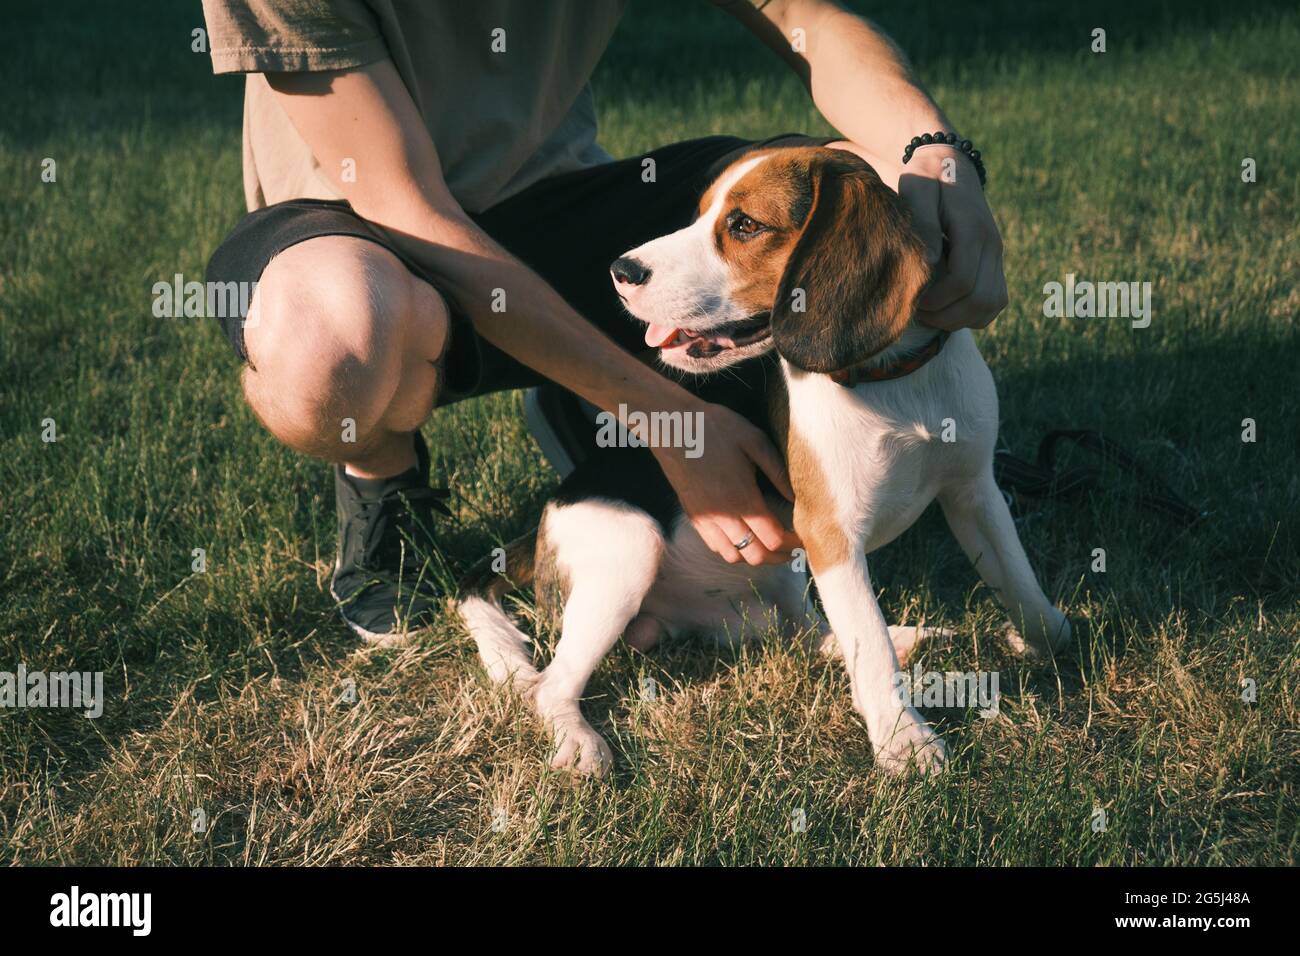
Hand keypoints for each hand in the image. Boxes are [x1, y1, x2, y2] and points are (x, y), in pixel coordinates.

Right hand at [652, 402, 800, 565]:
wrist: (673, 426)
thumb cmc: (717, 428)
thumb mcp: (755, 442)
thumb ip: (779, 473)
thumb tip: (799, 498)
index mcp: (742, 499)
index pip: (774, 539)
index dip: (793, 543)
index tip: (805, 538)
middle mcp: (723, 517)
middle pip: (756, 556)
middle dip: (779, 556)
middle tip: (792, 546)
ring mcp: (705, 519)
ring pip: (734, 557)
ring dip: (755, 555)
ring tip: (769, 544)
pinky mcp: (693, 517)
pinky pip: (716, 547)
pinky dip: (734, 550)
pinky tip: (743, 535)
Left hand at [897, 146, 1007, 330]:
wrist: (950, 164)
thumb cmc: (926, 177)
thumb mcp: (917, 188)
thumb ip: (923, 222)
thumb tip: (929, 263)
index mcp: (973, 228)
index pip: (962, 280)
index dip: (935, 299)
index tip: (911, 298)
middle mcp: (992, 244)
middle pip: (980, 299)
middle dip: (945, 315)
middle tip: (917, 311)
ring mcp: (996, 255)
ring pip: (992, 305)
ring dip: (960, 318)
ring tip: (930, 312)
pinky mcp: (994, 263)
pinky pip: (995, 302)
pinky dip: (972, 314)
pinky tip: (946, 308)